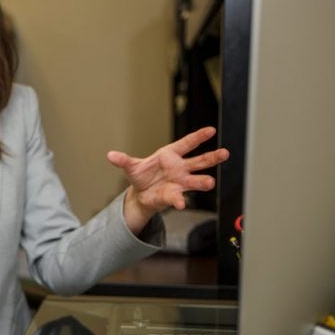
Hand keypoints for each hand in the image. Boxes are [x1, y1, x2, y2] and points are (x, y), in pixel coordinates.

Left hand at [106, 126, 229, 233]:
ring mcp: (180, 182)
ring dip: (203, 181)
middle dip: (212, 157)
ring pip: (197, 180)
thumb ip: (123, 161)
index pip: (187, 143)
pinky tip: (181, 204)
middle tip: (224, 153)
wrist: (142, 195)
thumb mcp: (131, 167)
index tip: (211, 130)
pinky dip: (179, 201)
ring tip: (210, 182)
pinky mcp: (175, 196)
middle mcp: (180, 168)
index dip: (199, 137)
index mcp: (170, 155)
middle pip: (200, 161)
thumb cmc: (141, 176)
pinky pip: (179, 198)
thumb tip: (110, 155)